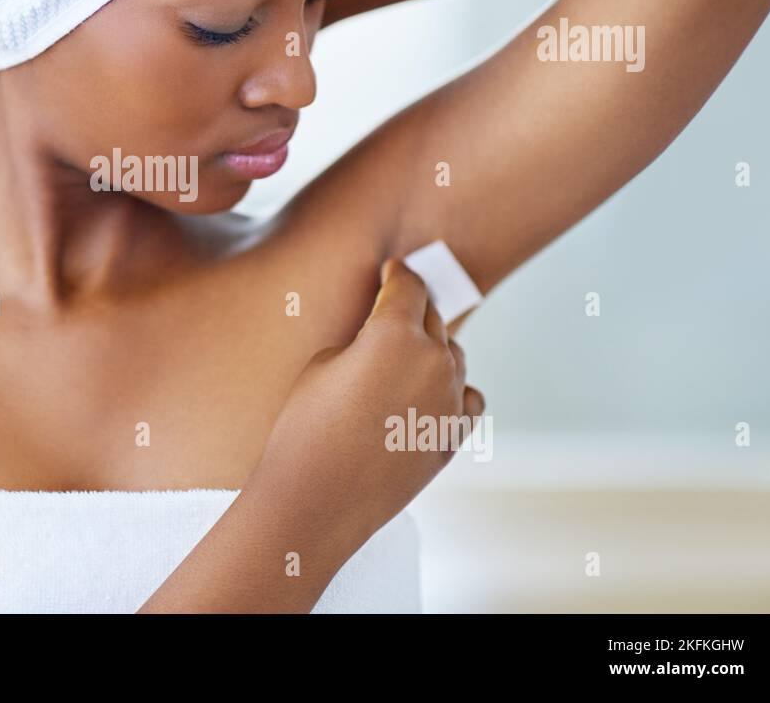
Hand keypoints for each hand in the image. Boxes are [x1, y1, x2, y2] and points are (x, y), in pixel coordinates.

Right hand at [252, 257, 485, 557]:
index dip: (398, 273)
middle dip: (413, 308)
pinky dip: (450, 388)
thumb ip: (363, 339)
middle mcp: (432, 361)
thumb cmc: (305, 427)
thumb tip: (384, 337)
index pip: (408, 285)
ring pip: (451, 355)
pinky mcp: (452, 436)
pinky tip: (427, 393)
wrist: (315, 500)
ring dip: (431, 348)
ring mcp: (448, 400)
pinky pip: (465, 397)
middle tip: (394, 306)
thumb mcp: (323, 363)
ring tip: (402, 356)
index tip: (394, 269)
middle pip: (432, 316)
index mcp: (396, 332)